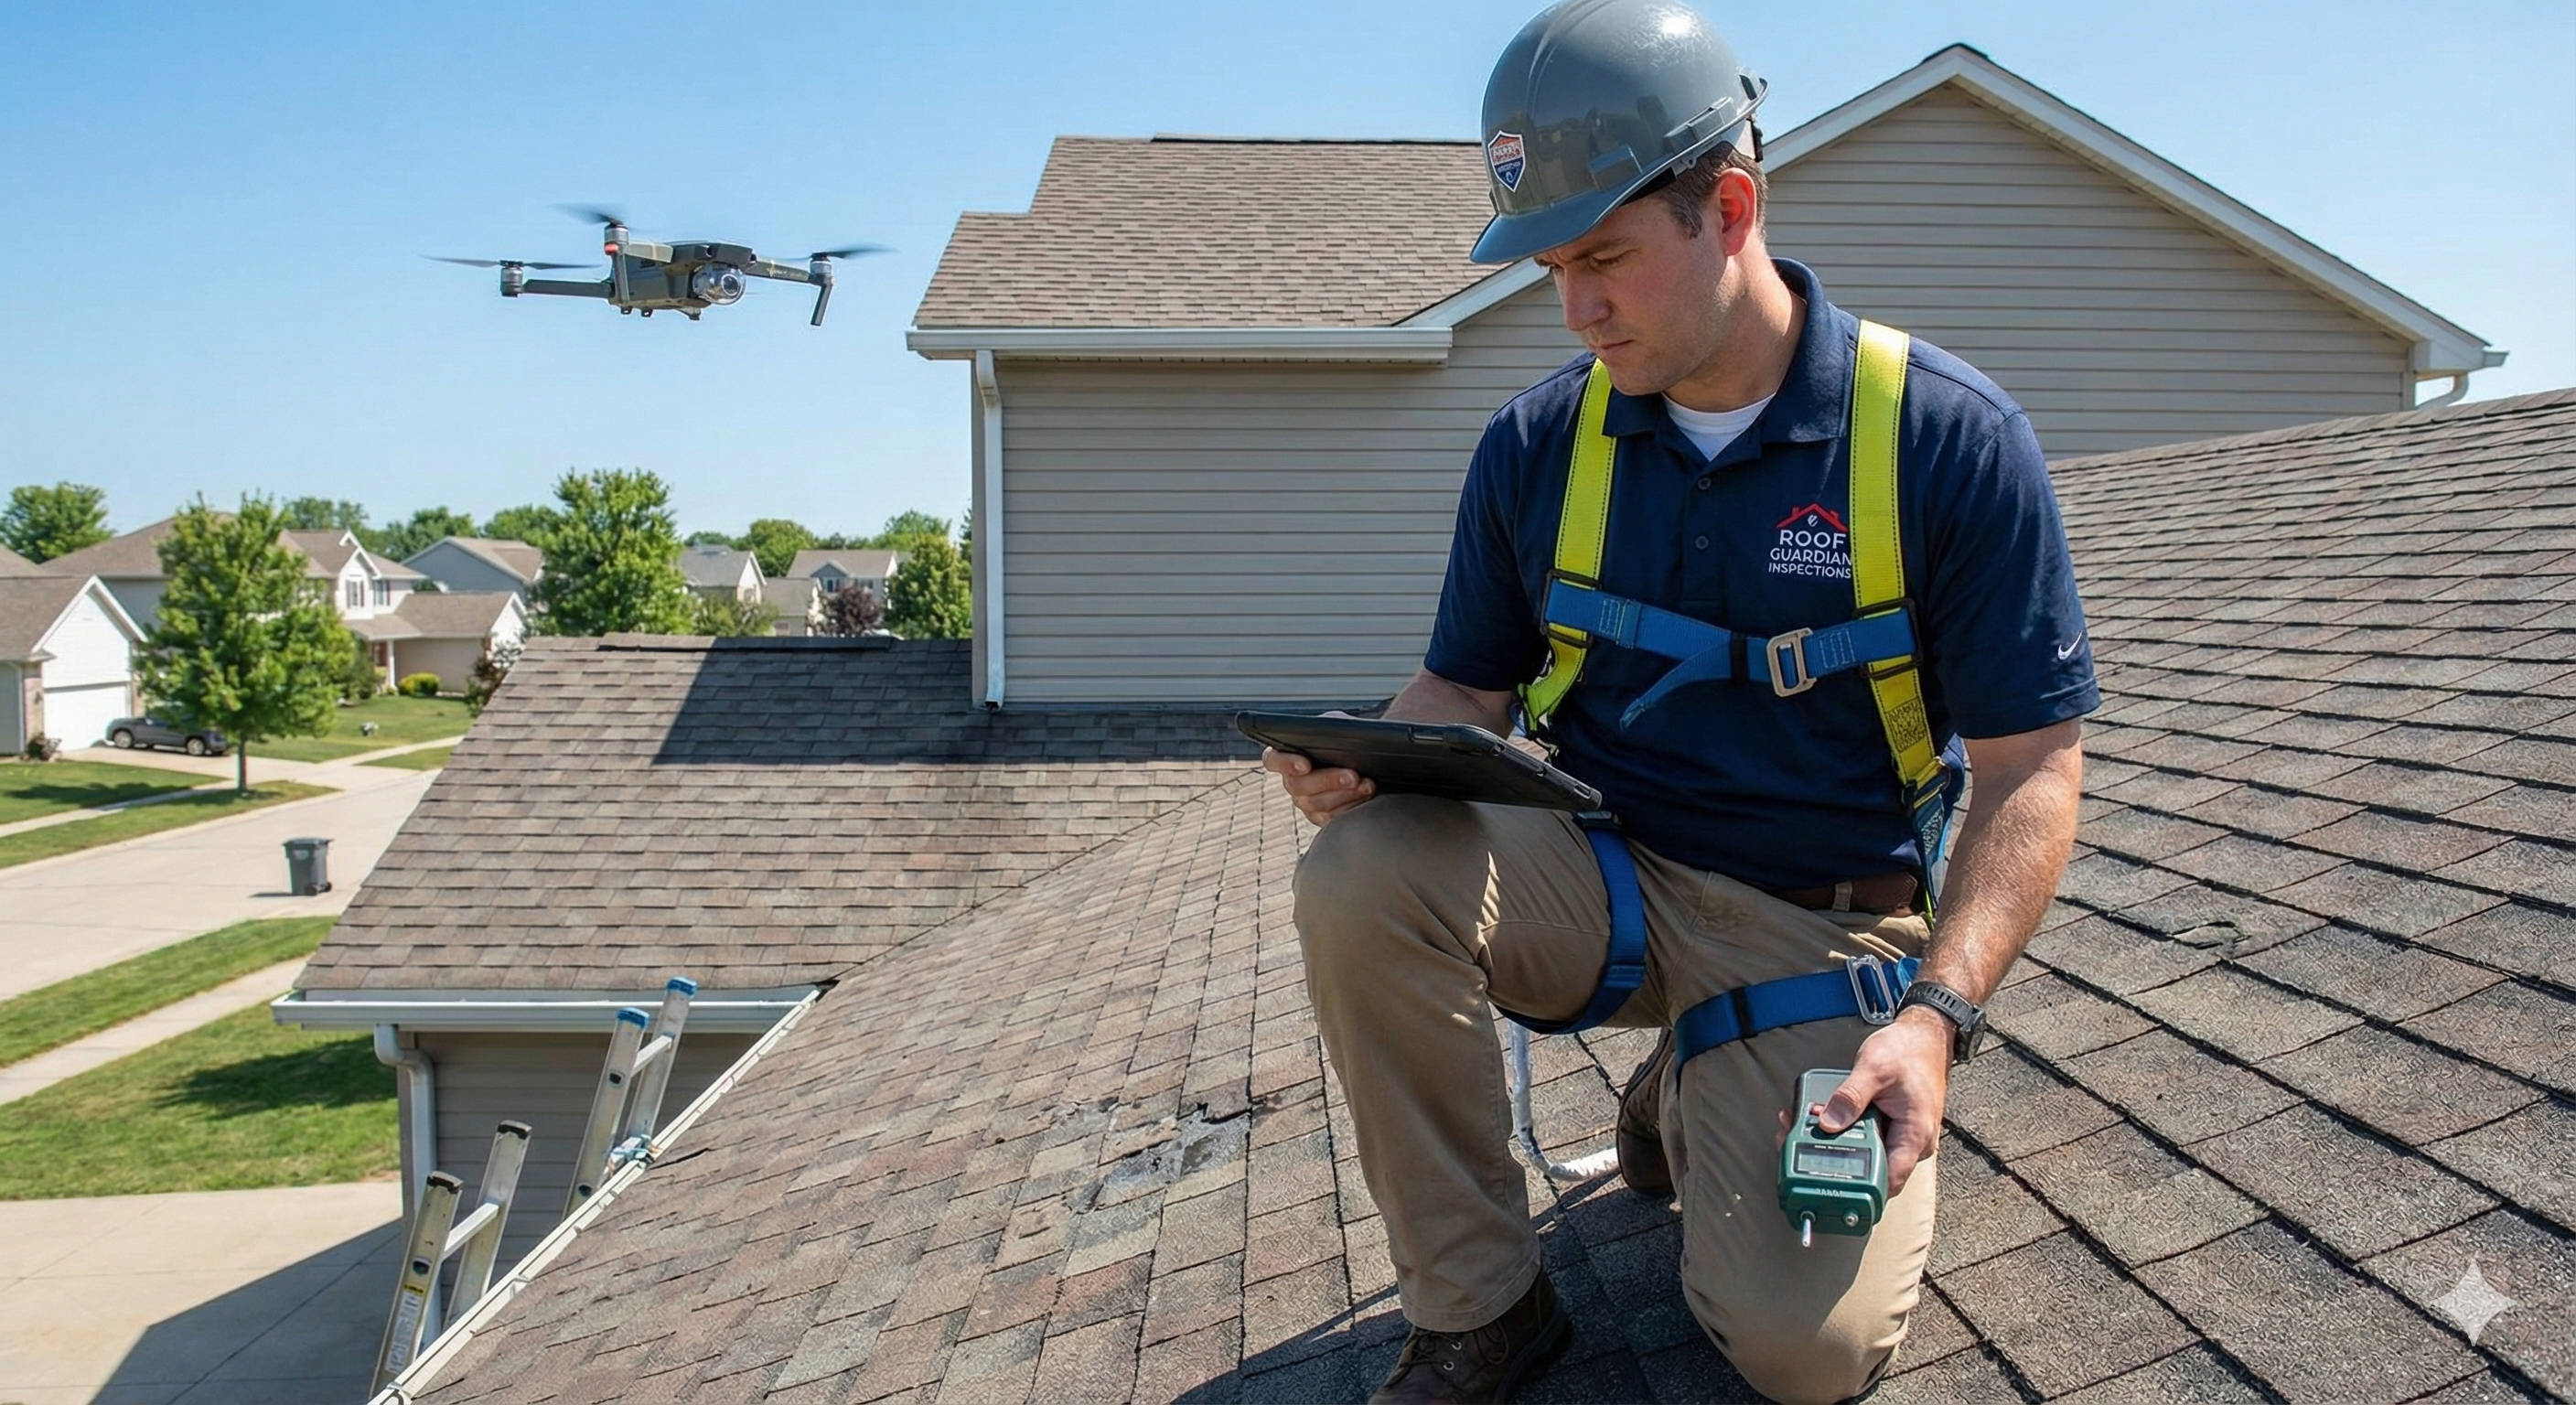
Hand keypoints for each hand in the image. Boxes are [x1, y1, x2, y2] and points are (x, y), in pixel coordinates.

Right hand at [1261, 712, 1373, 825]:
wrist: (1365, 758)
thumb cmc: (1344, 739)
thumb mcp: (1336, 725)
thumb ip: (1329, 727)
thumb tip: (1335, 733)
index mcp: (1286, 755)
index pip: (1273, 760)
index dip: (1286, 763)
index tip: (1306, 765)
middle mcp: (1292, 781)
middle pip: (1299, 785)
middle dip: (1329, 780)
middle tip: (1353, 776)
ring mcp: (1305, 802)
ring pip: (1317, 804)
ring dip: (1345, 794)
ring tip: (1367, 785)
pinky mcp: (1322, 817)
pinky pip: (1331, 818)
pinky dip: (1351, 806)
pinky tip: (1366, 796)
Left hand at [1778, 1007, 1951, 1194]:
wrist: (1925, 1037)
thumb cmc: (1909, 1051)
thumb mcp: (1874, 1069)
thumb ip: (1850, 1097)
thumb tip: (1828, 1123)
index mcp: (1914, 1134)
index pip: (1889, 1180)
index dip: (1859, 1189)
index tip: (1826, 1182)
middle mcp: (1911, 1142)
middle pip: (1871, 1168)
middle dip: (1833, 1158)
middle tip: (1798, 1141)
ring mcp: (1900, 1136)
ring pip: (1865, 1152)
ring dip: (1834, 1141)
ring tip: (1801, 1124)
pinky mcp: (1890, 1127)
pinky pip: (1865, 1136)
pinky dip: (1842, 1128)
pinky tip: (1820, 1115)